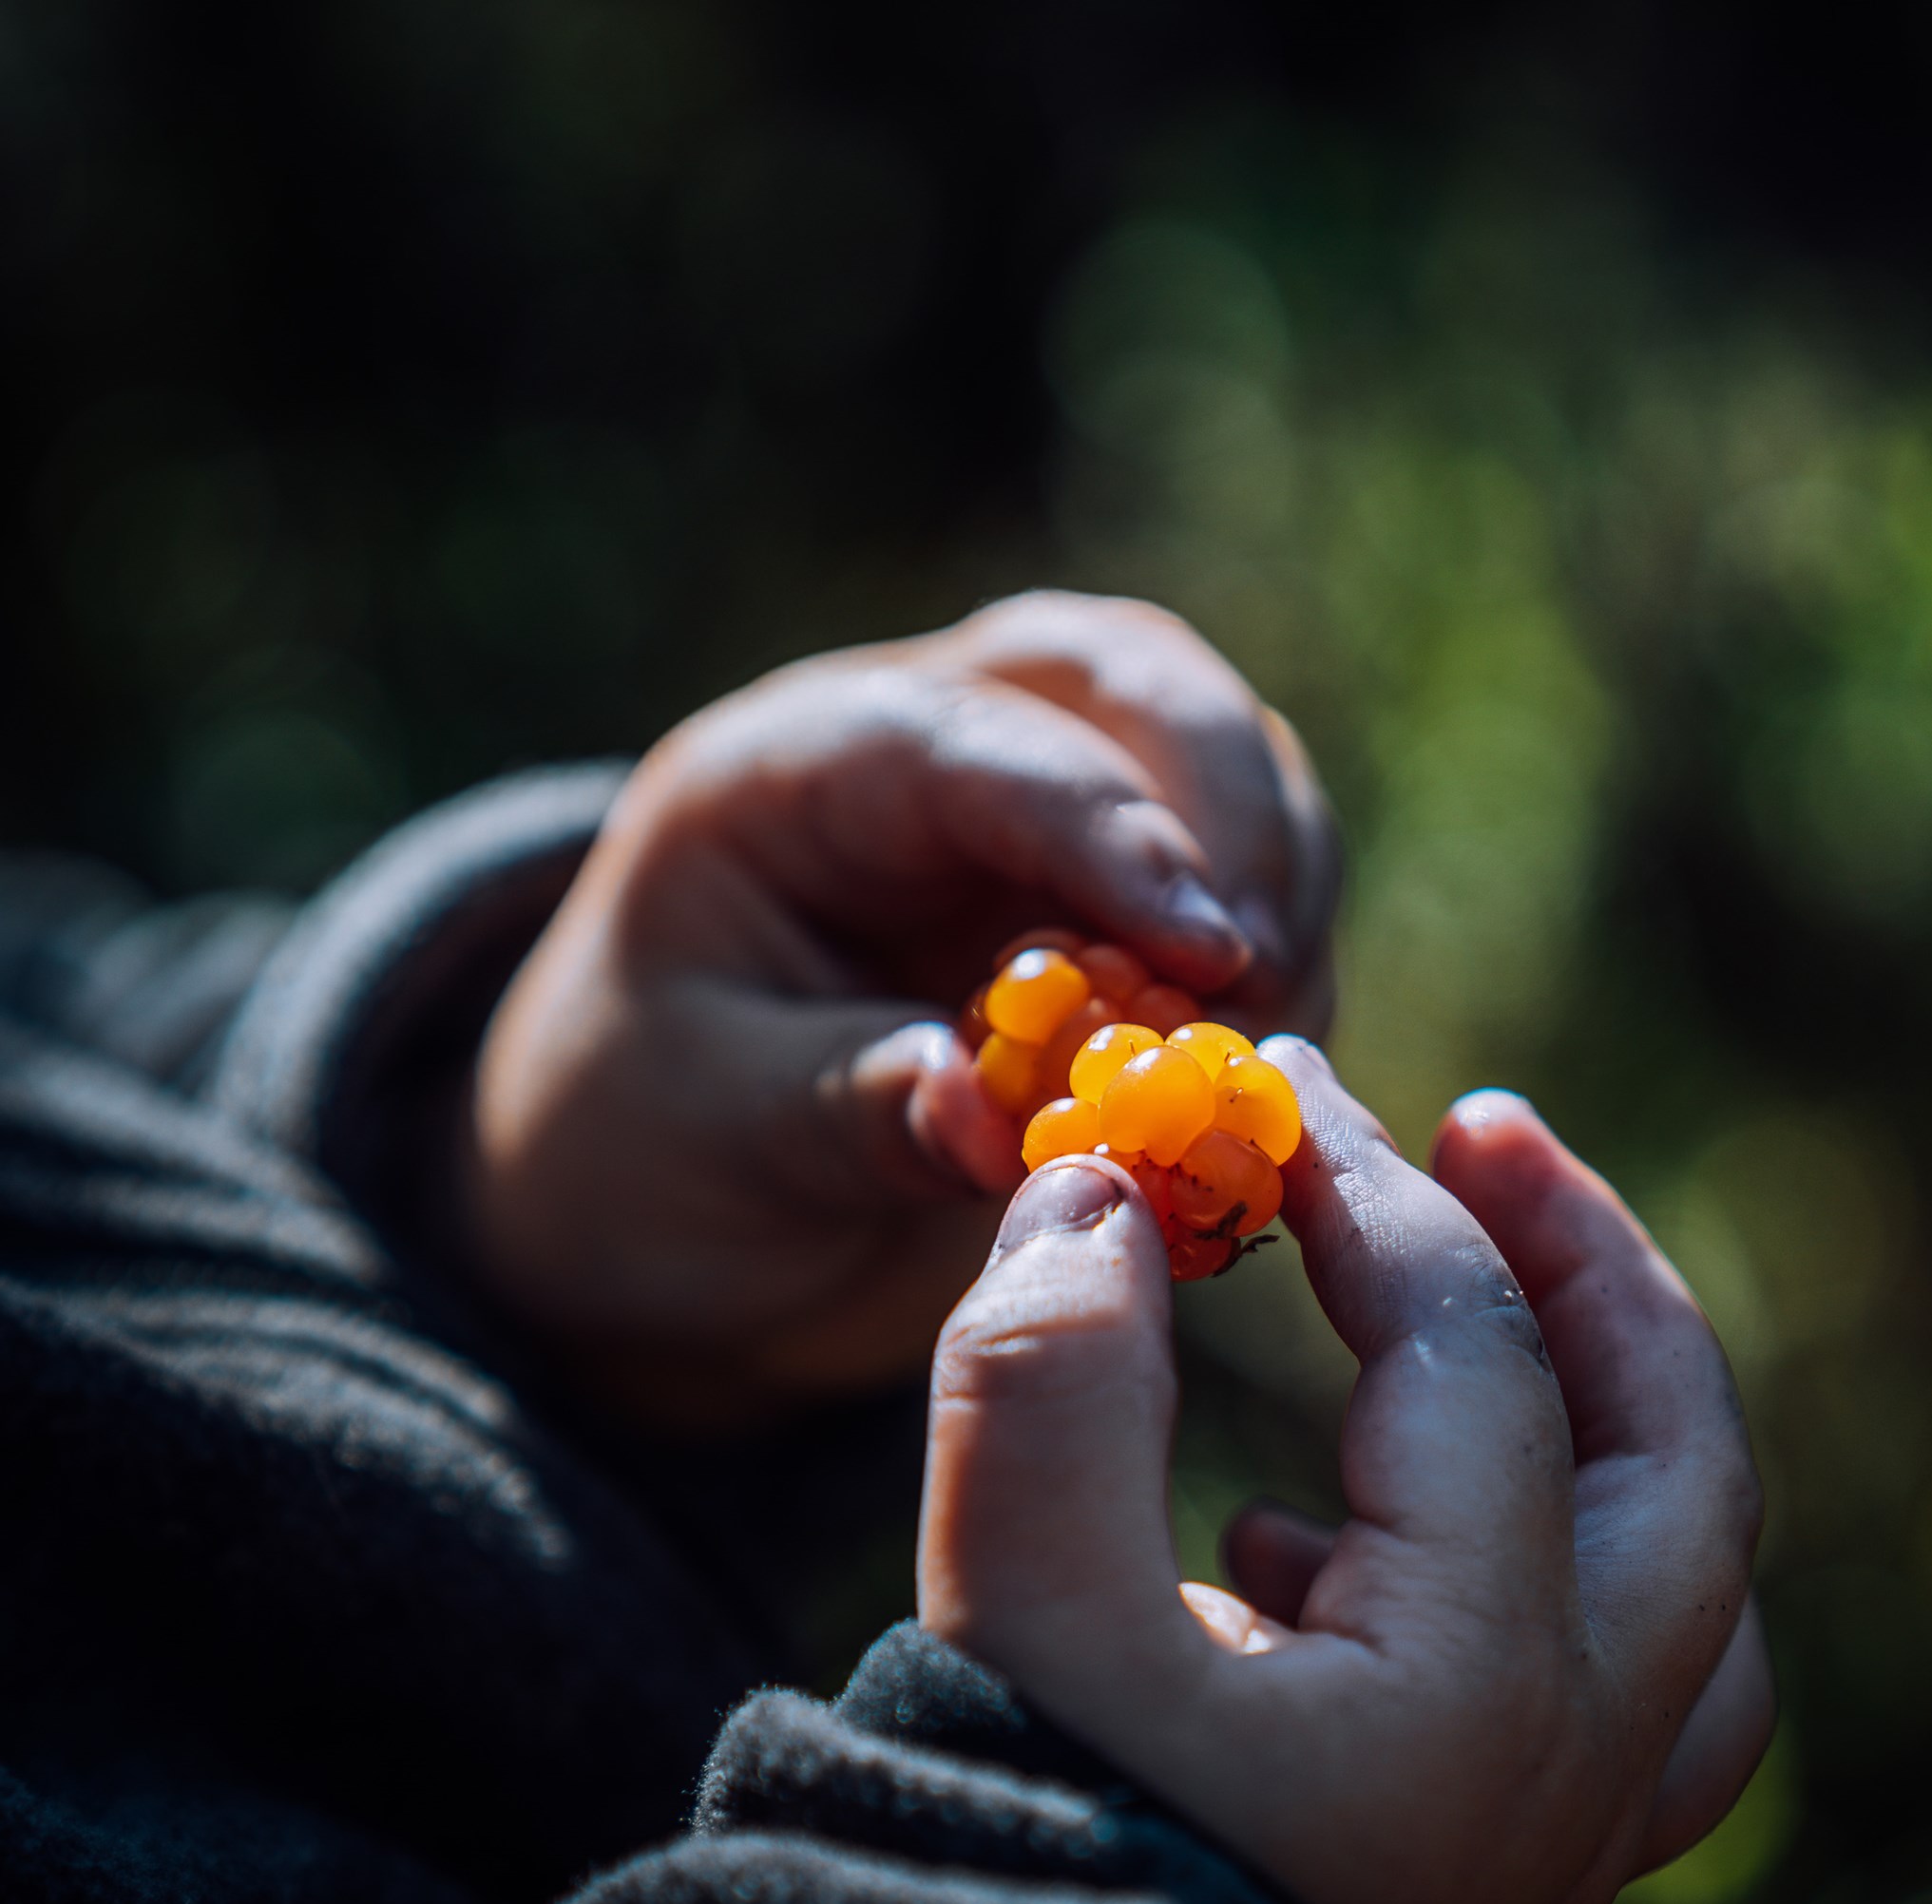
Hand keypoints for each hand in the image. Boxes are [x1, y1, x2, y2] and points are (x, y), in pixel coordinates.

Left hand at [465, 592, 1338, 1428]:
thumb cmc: (647, 1136)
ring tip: (1256, 1053)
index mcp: (800, 768)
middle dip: (1229, 812)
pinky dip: (1284, 967)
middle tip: (1260, 981)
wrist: (661, 1194)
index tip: (1209, 950)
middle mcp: (940, 751)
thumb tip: (986, 1118)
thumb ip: (847, 1111)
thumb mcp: (710, 1131)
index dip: (1107, 829)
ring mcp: (1044, 812)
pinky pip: (1249, 888)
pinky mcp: (1121, 903)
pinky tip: (1253, 1078)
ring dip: (1278, 895)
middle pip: (1133, 682)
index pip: (977, 744)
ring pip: (1227, 767)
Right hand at [921, 1043, 1772, 1903]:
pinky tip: (1314, 1540)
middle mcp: (1573, 1761)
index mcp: (1487, 1682)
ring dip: (1608, 1414)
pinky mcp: (1485, 1876)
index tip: (1267, 1081)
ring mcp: (1556, 1833)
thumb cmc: (1022, 1879)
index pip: (1468, 1353)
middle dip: (1590, 1266)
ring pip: (1684, 1586)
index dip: (1358, 1186)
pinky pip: (1603, 1695)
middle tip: (1485, 1133)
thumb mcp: (1011, 1610)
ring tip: (1485, 1303)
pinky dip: (1523, 1566)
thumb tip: (1107, 1187)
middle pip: (1685, 1458)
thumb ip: (1051, 1375)